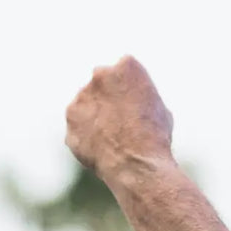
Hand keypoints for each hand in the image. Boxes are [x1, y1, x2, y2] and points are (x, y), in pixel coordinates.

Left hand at [65, 56, 175, 178]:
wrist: (135, 164)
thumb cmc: (155, 138)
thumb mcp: (159, 108)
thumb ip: (140, 98)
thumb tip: (134, 104)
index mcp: (127, 66)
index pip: (125, 69)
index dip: (131, 88)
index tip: (135, 105)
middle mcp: (100, 75)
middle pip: (102, 82)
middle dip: (108, 96)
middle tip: (120, 120)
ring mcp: (82, 96)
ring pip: (86, 102)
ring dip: (95, 115)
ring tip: (112, 138)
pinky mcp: (71, 118)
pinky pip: (78, 125)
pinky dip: (86, 134)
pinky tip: (101, 148)